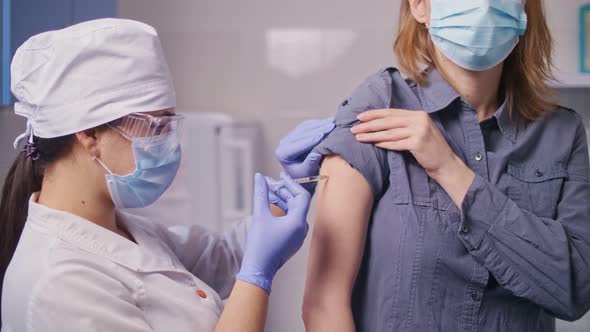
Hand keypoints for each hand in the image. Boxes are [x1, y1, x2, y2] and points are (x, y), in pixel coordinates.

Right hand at [236, 173, 310, 293]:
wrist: (258, 269)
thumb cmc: (260, 244)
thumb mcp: (260, 215)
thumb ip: (261, 193)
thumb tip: (259, 177)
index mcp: (298, 222)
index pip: (302, 196)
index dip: (292, 184)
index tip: (281, 177)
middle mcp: (302, 229)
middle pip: (297, 203)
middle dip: (283, 192)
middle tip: (269, 183)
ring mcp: (298, 236)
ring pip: (293, 211)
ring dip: (281, 201)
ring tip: (267, 193)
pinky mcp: (292, 240)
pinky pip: (290, 220)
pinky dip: (281, 211)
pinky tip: (269, 206)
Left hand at [275, 117, 334, 192]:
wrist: (301, 178)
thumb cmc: (303, 178)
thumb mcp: (307, 172)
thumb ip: (312, 161)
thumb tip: (320, 150)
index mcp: (283, 153)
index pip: (300, 144)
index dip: (313, 138)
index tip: (325, 134)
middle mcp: (284, 143)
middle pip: (302, 132)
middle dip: (318, 129)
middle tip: (332, 126)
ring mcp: (289, 137)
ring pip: (305, 127)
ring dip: (320, 124)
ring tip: (332, 123)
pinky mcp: (296, 134)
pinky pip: (307, 126)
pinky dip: (318, 124)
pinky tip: (328, 122)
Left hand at [352, 109, 475, 206]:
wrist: (446, 164)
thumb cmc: (429, 149)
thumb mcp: (418, 131)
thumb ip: (404, 125)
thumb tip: (380, 124)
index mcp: (418, 114)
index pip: (391, 112)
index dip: (374, 114)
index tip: (360, 117)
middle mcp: (419, 120)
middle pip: (388, 121)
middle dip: (369, 124)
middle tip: (354, 128)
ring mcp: (419, 131)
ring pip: (390, 133)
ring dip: (372, 135)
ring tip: (359, 137)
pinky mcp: (418, 143)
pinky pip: (396, 143)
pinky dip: (384, 144)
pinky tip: (374, 144)